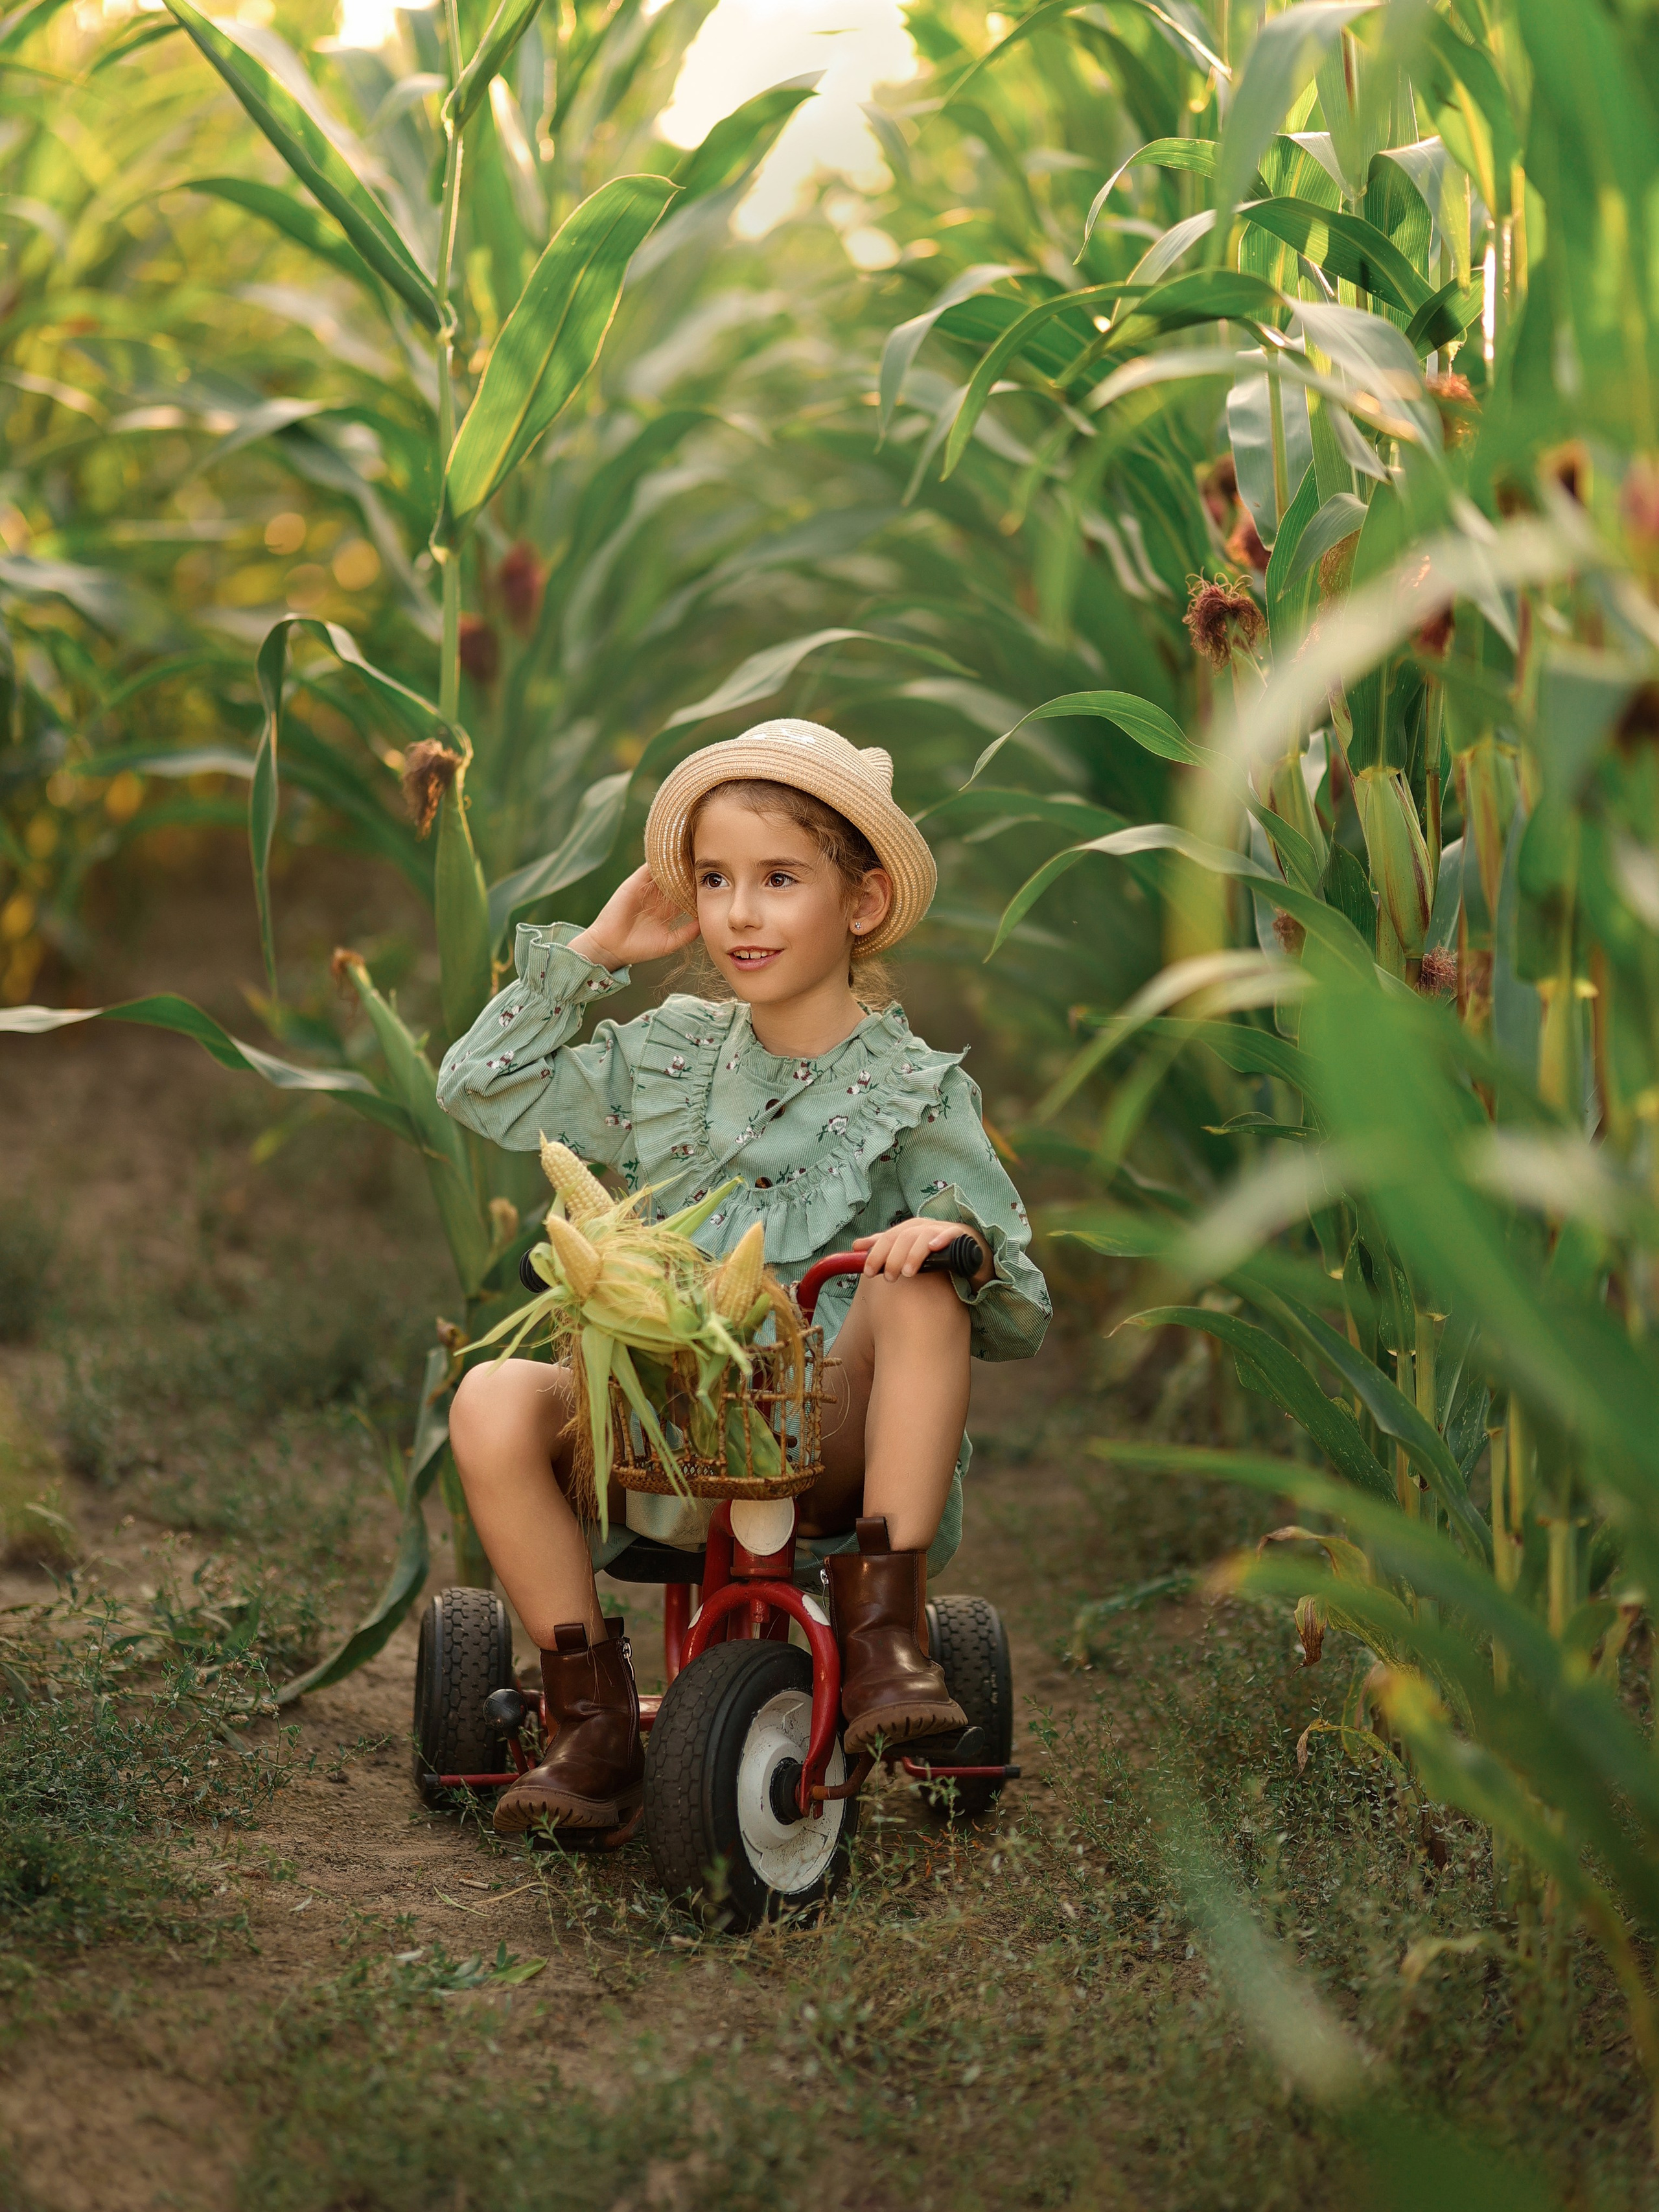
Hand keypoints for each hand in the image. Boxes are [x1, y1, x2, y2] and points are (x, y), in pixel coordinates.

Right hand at [570, 866, 700, 970]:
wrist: (612, 946)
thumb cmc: (640, 948)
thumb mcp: (670, 942)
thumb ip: (688, 932)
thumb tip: (706, 920)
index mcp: (668, 910)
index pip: (688, 894)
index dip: (699, 888)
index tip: (714, 882)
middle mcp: (659, 896)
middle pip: (679, 879)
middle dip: (692, 872)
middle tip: (708, 863)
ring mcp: (647, 887)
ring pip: (667, 870)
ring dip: (679, 862)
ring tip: (695, 853)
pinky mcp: (636, 881)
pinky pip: (651, 866)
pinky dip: (662, 859)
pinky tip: (675, 854)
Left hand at [852, 1217, 993, 1287]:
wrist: (974, 1258)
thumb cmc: (938, 1257)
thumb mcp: (909, 1254)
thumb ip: (885, 1249)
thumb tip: (856, 1246)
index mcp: (911, 1229)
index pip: (888, 1236)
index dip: (876, 1252)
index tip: (867, 1271)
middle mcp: (925, 1226)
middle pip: (903, 1236)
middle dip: (892, 1256)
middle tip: (888, 1277)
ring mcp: (944, 1229)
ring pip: (923, 1236)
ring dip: (913, 1254)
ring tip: (908, 1273)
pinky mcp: (963, 1235)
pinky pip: (951, 1233)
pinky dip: (941, 1239)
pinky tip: (933, 1248)